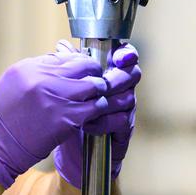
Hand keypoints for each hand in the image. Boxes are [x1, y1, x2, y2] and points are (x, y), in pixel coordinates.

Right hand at [0, 44, 113, 187]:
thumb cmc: (5, 117)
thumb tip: (61, 60)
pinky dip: (98, 108)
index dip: (77, 63)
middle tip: (96, 79)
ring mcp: (55, 99)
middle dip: (93, 72)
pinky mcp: (66, 118)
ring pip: (94, 84)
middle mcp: (42, 79)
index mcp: (28, 68)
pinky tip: (92, 112)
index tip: (82, 70)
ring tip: (95, 97)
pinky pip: (95, 107)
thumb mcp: (13, 84)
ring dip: (98, 90)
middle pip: (82, 65)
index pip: (65, 56)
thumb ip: (36, 70)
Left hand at [53, 42, 140, 188]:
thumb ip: (68, 66)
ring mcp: (126, 110)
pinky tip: (88, 125)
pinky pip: (121, 121)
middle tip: (103, 84)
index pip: (127, 56)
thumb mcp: (65, 88)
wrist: (73, 148)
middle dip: (118, 78)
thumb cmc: (71, 113)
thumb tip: (63, 45)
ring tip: (87, 108)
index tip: (118, 58)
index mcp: (110, 74)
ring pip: (128, 98)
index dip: (127, 54)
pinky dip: (104, 122)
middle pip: (133, 75)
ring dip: (107, 102)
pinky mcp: (124, 130)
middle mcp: (122, 89)